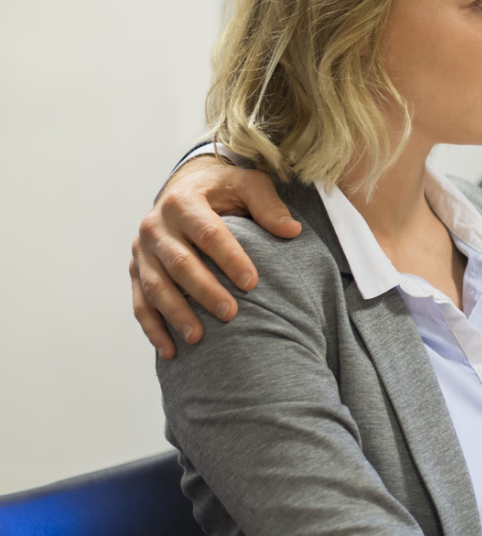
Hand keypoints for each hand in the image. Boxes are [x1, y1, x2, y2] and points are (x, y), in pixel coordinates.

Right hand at [130, 156, 300, 358]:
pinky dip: (153, 328)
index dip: (230, 258)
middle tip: (231, 314)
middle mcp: (155, 226)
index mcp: (183, 202)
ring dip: (176, 314)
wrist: (187, 186)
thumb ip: (268, 205)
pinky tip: (170, 351)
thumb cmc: (223, 189)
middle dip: (204, 291)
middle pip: (180, 263)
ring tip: (199, 338)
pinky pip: (141, 302)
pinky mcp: (136, 270)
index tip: (252, 282)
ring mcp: (142, 250)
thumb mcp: (248, 184)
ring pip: (156, 286)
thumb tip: (292, 231)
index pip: (208, 233)